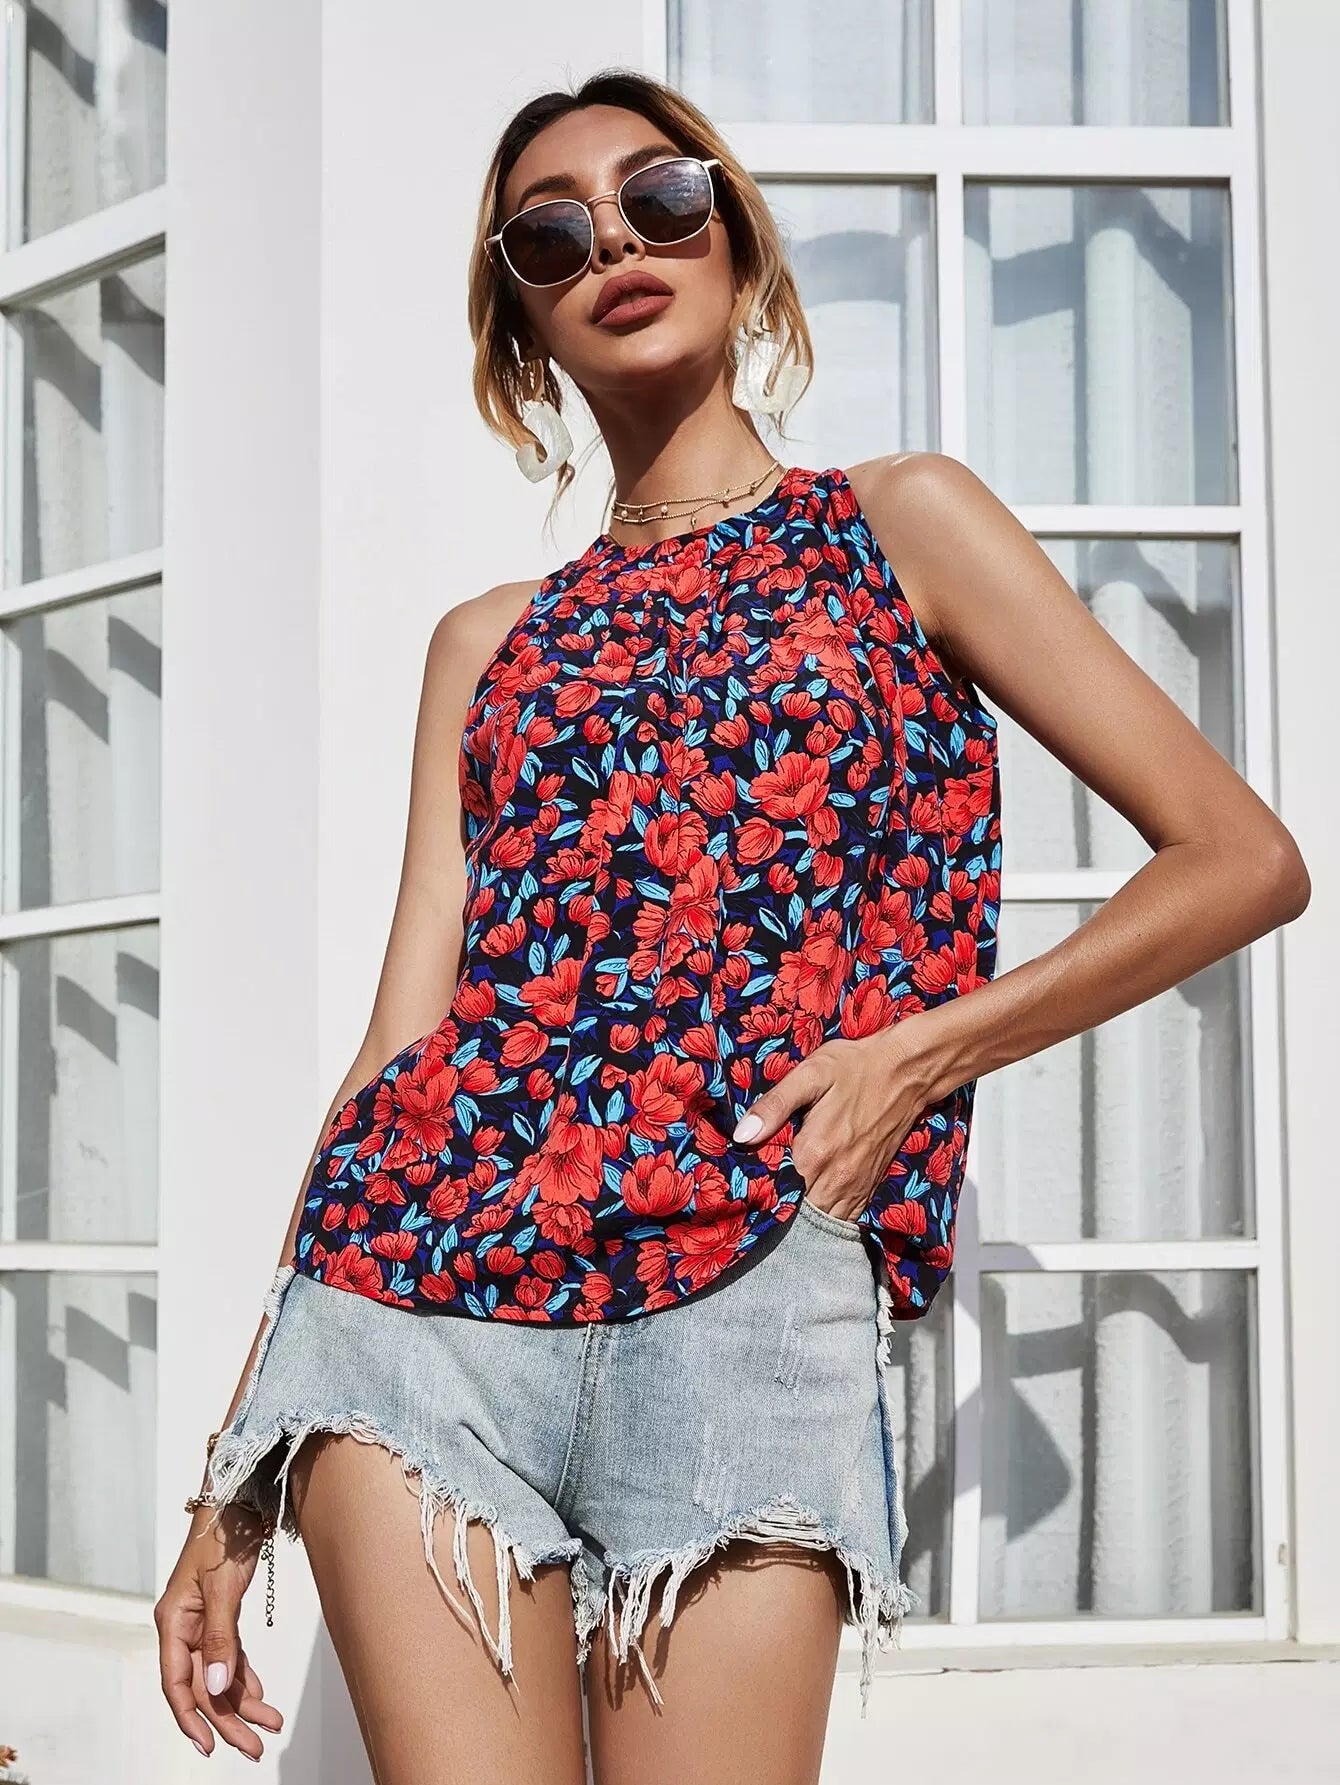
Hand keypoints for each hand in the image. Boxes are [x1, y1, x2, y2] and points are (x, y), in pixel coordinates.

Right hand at [155, 1503, 283, 1760]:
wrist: (239, 1495)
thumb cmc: (224, 1534)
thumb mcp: (223, 1589)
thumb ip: (220, 1640)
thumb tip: (214, 1689)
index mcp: (173, 1623)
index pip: (177, 1684)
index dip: (190, 1720)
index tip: (209, 1748)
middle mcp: (184, 1626)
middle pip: (202, 1686)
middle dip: (228, 1720)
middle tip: (254, 1747)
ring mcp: (202, 1620)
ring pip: (218, 1673)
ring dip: (242, 1700)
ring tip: (270, 1724)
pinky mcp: (222, 1612)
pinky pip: (230, 1654)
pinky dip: (243, 1674)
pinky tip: (258, 1692)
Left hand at [731, 1029, 931, 1223]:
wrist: (906, 1072)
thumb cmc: (855, 1067)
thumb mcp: (811, 1074)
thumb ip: (774, 1106)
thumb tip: (741, 1136)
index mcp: (813, 1153)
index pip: (775, 1189)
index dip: (759, 1187)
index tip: (749, 1181)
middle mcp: (835, 1177)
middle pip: (796, 1210)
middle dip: (779, 1205)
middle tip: (764, 1191)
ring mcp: (855, 1185)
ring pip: (821, 1220)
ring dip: (802, 1215)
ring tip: (787, 1199)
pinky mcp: (869, 1185)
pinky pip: (844, 1216)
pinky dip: (827, 1216)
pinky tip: (814, 1201)